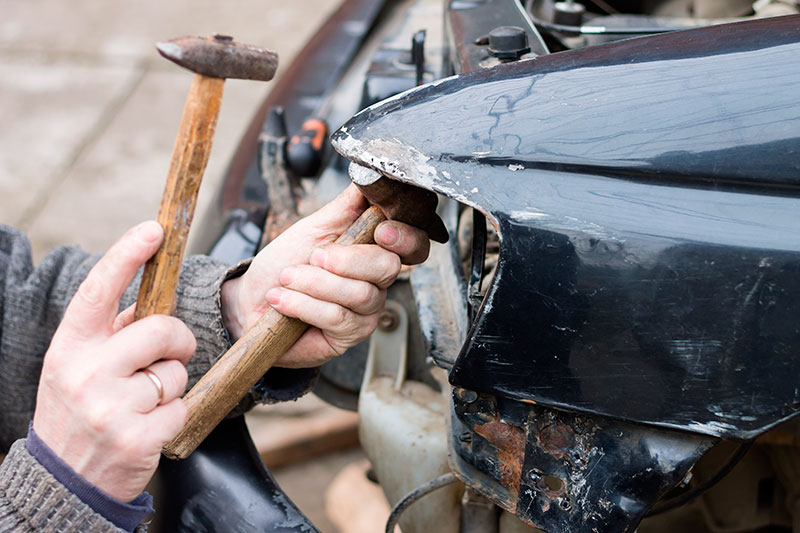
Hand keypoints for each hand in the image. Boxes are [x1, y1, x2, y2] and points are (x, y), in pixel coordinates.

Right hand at [32, 221, 195, 501]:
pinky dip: (173, 416)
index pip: (98, 290)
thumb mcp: (79, 367)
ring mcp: (110, 408)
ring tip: (142, 403)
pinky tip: (147, 428)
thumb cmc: (81, 411)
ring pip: (177, 372)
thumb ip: (112, 333)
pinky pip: (181, 407)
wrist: (65, 480)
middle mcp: (85, 373)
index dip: (127, 255)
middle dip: (177, 341)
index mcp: (69, 348)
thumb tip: (155, 298)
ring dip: (171, 386)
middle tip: (168, 356)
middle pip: (162, 329)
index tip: (154, 229)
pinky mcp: (137, 438)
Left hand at [220, 184, 430, 367]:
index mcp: (375, 250)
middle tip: (314, 256)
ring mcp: (366, 311)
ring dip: (315, 283)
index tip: (381, 230)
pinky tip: (283, 299)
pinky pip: (338, 317)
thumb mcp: (314, 226)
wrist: (251, 300)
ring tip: (288, 278)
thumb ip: (348, 204)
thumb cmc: (284, 263)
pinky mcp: (349, 335)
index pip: (412, 244)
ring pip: (360, 293)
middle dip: (347, 260)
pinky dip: (303, 304)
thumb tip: (371, 174)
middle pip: (388, 267)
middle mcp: (377, 282)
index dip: (406, 237)